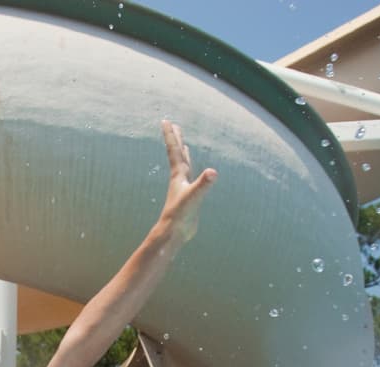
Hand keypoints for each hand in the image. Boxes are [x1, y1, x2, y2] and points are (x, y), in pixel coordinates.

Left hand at [158, 120, 216, 243]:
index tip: (166, 120)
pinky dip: (192, 173)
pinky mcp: (189, 197)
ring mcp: (184, 188)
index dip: (171, 135)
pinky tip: (193, 174)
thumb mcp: (194, 197)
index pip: (174, 150)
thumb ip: (203, 184)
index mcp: (179, 175)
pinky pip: (191, 180)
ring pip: (184, 167)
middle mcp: (180, 179)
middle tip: (174, 125)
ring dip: (184, 155)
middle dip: (176, 139)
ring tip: (185, 146)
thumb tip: (213, 172)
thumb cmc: (180, 215)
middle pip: (177, 154)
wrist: (174, 233)